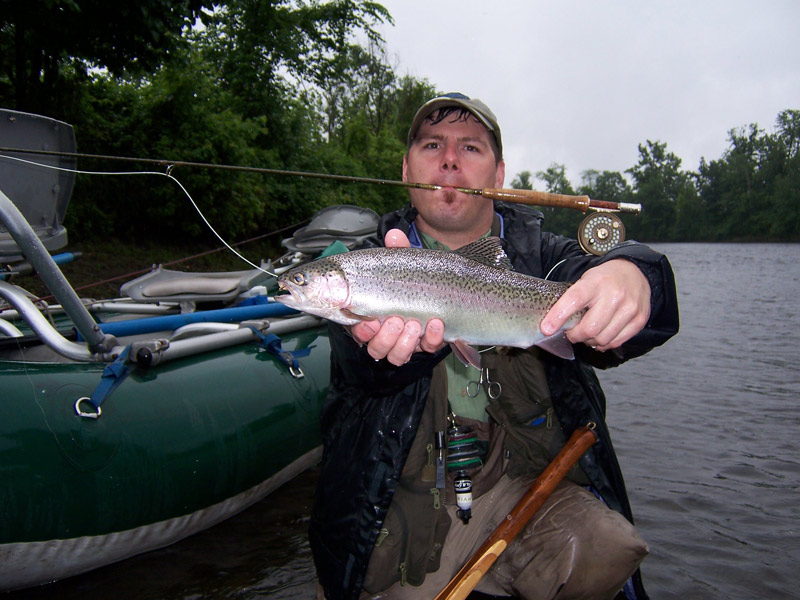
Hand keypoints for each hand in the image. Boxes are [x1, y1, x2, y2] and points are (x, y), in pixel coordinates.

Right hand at [351, 229, 445, 364]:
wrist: (448, 288)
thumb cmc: (416, 278)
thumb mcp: (406, 263)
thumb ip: (398, 250)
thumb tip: (394, 235)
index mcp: (372, 314)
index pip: (358, 330)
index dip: (361, 330)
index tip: (367, 321)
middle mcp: (387, 332)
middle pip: (376, 348)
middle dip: (384, 337)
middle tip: (395, 320)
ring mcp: (407, 340)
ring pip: (396, 356)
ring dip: (404, 343)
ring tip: (414, 324)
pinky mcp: (427, 343)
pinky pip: (426, 349)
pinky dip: (431, 339)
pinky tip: (437, 324)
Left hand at [540, 259, 650, 351]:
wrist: (634, 272)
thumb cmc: (604, 279)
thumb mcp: (586, 280)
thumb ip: (571, 299)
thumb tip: (551, 324)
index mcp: (595, 283)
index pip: (574, 300)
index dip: (558, 316)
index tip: (546, 329)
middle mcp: (614, 295)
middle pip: (590, 328)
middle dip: (575, 335)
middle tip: (571, 333)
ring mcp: (629, 308)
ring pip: (602, 338)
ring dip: (589, 341)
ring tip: (587, 333)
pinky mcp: (639, 319)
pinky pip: (616, 341)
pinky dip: (604, 344)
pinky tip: (600, 336)